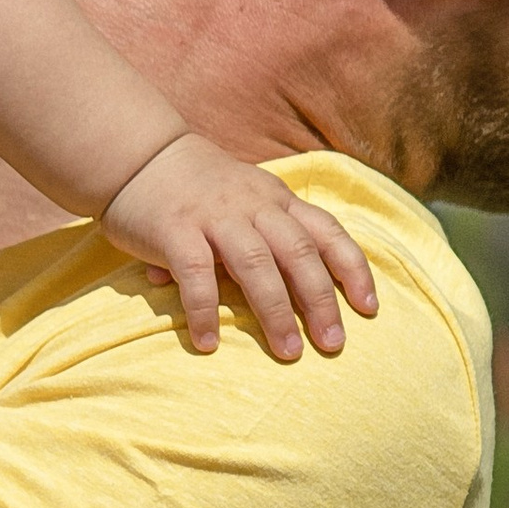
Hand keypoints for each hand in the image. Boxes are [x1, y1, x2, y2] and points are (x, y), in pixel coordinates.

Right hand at [100, 136, 378, 361]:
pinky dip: (204, 311)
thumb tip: (297, 289)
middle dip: (320, 300)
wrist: (139, 155)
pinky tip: (209, 343)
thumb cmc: (199, 188)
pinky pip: (196, 275)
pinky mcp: (175, 231)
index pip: (327, 231)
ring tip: (289, 352)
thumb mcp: (249, 198)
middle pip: (298, 253)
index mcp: (276, 200)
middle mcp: (253, 206)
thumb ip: (272, 235)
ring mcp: (214, 217)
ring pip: (256, 264)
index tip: (369, 308)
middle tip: (333, 343)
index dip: (353, 269)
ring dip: (275, 311)